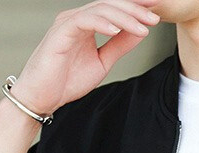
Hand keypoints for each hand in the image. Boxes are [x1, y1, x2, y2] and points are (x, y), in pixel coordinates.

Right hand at [8, 1, 161, 115]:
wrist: (41, 98)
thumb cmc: (66, 81)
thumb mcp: (101, 62)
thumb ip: (119, 46)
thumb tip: (139, 33)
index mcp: (87, 24)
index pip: (114, 11)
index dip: (136, 10)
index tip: (157, 12)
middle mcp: (77, 18)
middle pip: (109, 5)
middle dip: (135, 9)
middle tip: (156, 16)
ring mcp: (67, 23)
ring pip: (100, 10)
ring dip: (124, 17)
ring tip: (143, 27)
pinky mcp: (60, 33)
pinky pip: (84, 21)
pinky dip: (102, 24)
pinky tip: (118, 30)